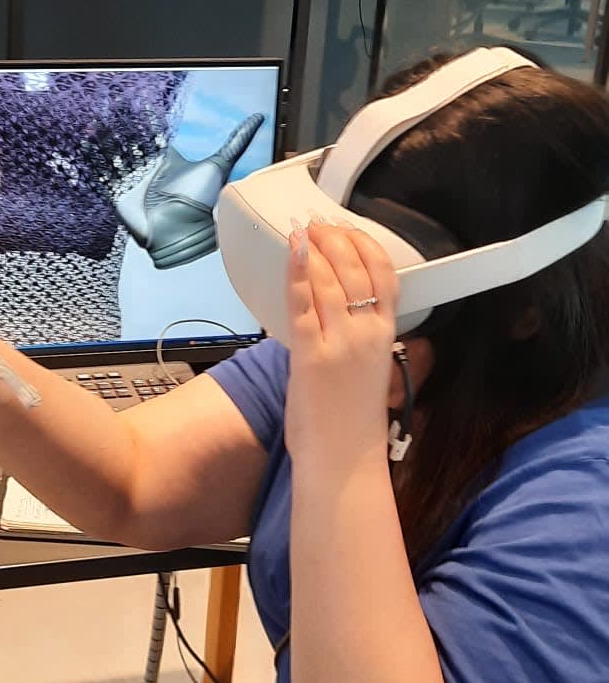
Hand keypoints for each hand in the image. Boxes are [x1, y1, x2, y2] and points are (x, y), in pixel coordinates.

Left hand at [284, 220, 399, 477]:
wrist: (343, 458)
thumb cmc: (352, 422)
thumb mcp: (369, 372)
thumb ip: (356, 339)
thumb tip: (332, 312)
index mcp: (385, 338)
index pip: (386, 277)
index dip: (367, 247)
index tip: (350, 231)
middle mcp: (367, 334)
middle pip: (356, 270)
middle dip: (337, 240)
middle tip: (319, 224)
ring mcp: (339, 342)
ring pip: (330, 280)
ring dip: (316, 248)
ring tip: (304, 229)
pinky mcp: (310, 353)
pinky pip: (304, 303)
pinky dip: (299, 272)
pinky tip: (295, 251)